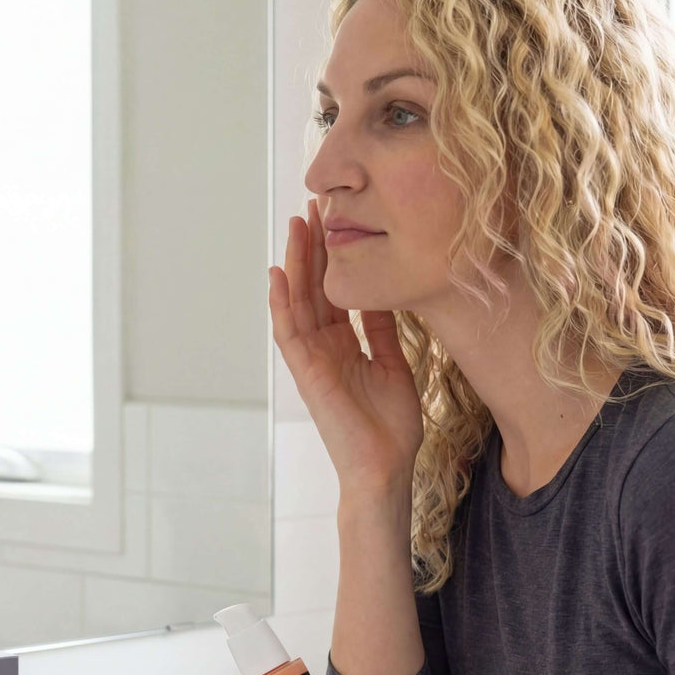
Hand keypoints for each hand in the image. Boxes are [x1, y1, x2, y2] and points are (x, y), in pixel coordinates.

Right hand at [269, 200, 423, 492]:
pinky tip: (279, 274)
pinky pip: (288, 333)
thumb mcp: (395, 366)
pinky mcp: (306, 375)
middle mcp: (325, 349)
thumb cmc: (391, 428)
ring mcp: (312, 360)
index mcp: (346, 346)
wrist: (385, 468)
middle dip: (313, 248)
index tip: (339, 219)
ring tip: (296, 226)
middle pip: (313, 288)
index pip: (335, 292)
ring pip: (298, 302)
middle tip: (314, 206)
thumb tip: (383, 294)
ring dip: (295, 264)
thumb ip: (384, 332)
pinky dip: (281, 303)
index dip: (335, 256)